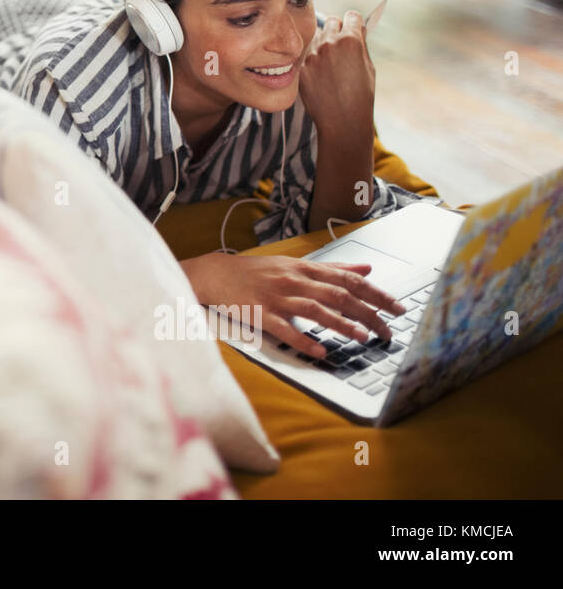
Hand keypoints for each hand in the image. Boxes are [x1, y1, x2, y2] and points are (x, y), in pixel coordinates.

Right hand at [181, 252, 406, 355]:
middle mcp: (295, 281)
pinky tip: (320, 351)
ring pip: (315, 310)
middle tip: (387, 331)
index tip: (398, 309)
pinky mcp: (260, 313)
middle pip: (338, 295)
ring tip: (362, 339)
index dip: (376, 294)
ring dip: (341, 324)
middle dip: (368, 313)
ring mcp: (277, 297)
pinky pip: (284, 328)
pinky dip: (303, 340)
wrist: (218, 274)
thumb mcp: (296, 264)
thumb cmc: (259, 271)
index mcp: (306, 269)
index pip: (348, 280)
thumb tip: (367, 268)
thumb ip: (332, 268)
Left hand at [298, 10, 375, 142]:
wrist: (342, 120)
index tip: (353, 28)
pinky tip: (321, 74)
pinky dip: (313, 60)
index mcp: (351, 40)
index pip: (351, 16)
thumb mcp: (368, 66)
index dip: (354, 23)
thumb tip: (357, 29)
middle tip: (341, 44)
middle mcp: (330, 43)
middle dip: (337, 29)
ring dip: (323, 43)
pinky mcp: (301, 67)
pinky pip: (307, 54)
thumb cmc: (361, 95)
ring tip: (330, 63)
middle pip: (331, 22)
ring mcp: (313, 55)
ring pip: (317, 37)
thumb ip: (360, 45)